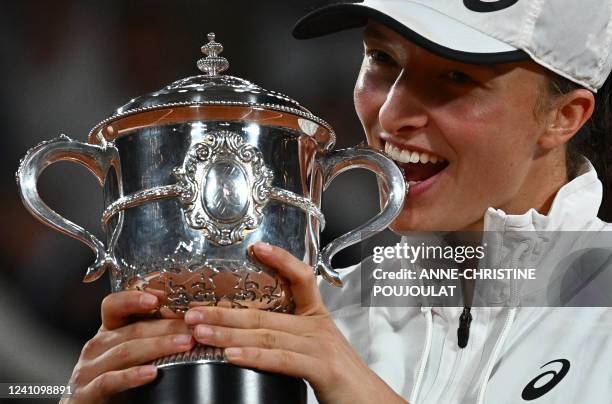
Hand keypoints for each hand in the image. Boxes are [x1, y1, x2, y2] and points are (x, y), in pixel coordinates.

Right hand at [61, 291, 194, 402]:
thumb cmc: (119, 384)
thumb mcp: (135, 356)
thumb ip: (151, 339)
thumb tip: (190, 326)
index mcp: (107, 333)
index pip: (113, 306)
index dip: (134, 298)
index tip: (160, 296)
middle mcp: (95, 348)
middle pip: (130, 329)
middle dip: (166, 326)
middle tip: (193, 327)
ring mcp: (87, 371)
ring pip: (124, 352)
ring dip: (158, 346)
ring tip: (185, 344)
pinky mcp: (85, 395)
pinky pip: (109, 381)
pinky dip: (132, 375)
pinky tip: (152, 373)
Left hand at [184, 242, 406, 403]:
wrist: (371, 402)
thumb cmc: (341, 380)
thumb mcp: (314, 351)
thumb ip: (287, 341)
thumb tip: (250, 339)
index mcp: (316, 318)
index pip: (301, 277)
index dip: (281, 259)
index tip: (256, 248)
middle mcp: (318, 327)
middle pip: (265, 312)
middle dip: (224, 311)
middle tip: (192, 311)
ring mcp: (320, 345)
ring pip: (267, 334)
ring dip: (228, 332)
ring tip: (200, 331)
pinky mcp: (323, 368)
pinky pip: (282, 358)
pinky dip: (255, 355)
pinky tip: (232, 355)